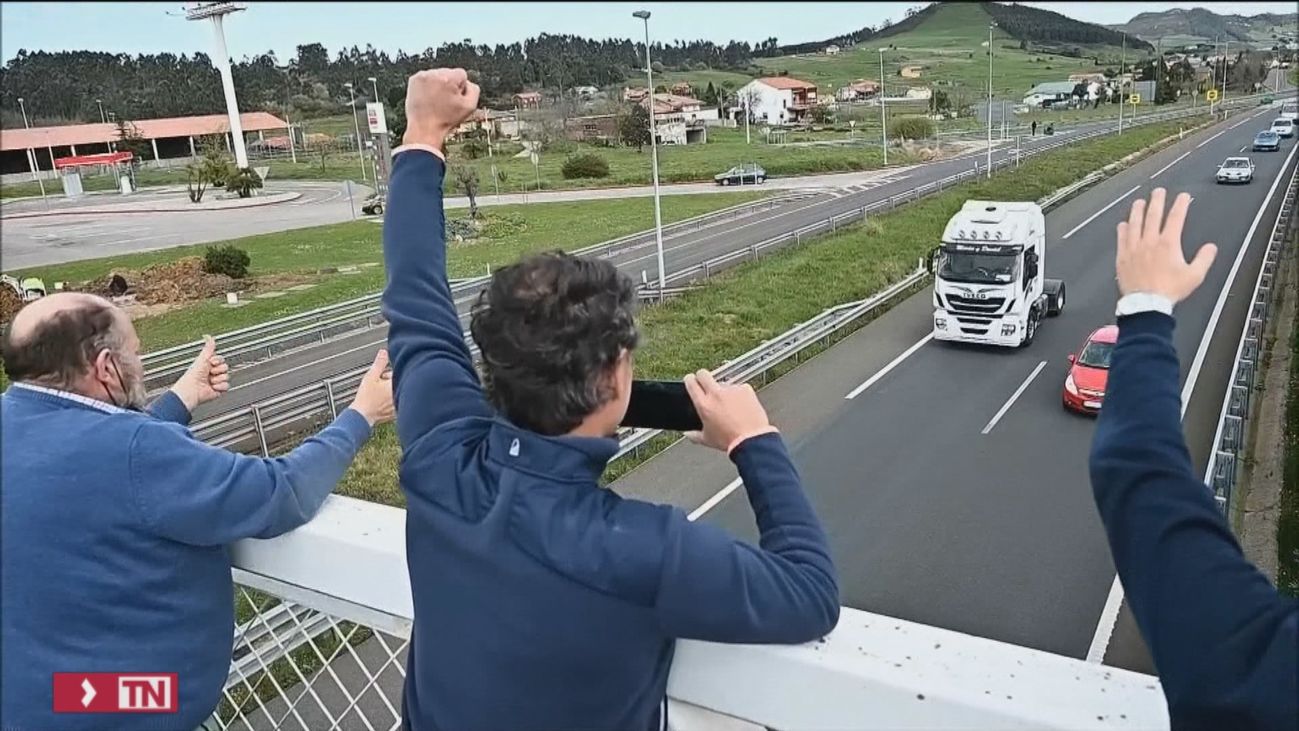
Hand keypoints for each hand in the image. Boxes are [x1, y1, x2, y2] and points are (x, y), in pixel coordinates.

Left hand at [169, 335, 228, 410]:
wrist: (192, 389)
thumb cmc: (193, 375)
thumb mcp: (202, 358)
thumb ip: (208, 348)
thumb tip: (208, 336)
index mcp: (209, 365)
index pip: (221, 360)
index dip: (217, 361)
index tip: (211, 362)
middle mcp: (213, 373)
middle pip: (226, 368)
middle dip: (218, 370)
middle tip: (210, 373)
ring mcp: (216, 381)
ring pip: (226, 377)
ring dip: (218, 379)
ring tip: (209, 381)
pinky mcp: (219, 390)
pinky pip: (227, 386)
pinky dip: (219, 386)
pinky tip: (212, 386)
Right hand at [349, 350, 394, 426]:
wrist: (362, 416)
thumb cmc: (365, 399)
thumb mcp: (371, 376)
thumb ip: (379, 363)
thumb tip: (384, 352)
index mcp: (396, 385)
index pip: (399, 374)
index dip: (389, 374)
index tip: (382, 377)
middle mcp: (400, 395)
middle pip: (399, 384)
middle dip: (390, 382)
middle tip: (378, 386)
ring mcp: (399, 405)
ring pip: (398, 393)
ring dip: (391, 392)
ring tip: (379, 395)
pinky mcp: (397, 412)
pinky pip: (396, 403)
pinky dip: (391, 402)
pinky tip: (381, 403)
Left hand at [403, 68, 479, 150]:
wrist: (424, 129)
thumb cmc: (447, 119)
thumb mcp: (470, 107)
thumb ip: (474, 89)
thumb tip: (466, 82)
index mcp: (449, 78)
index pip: (462, 74)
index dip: (461, 89)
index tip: (454, 100)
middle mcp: (434, 73)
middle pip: (449, 73)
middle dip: (449, 85)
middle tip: (444, 102)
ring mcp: (422, 76)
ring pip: (437, 75)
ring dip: (439, 85)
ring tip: (435, 101)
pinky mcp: (413, 80)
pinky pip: (426, 78)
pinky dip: (428, 86)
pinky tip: (428, 98)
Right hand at [683, 369, 773, 451]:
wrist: (751, 439)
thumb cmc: (730, 440)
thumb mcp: (708, 439)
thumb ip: (695, 435)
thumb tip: (688, 434)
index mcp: (703, 404)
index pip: (691, 382)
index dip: (690, 380)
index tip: (691, 380)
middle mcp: (716, 393)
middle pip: (703, 374)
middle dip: (703, 377)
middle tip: (706, 385)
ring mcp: (731, 389)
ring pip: (723, 382)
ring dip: (724, 390)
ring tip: (730, 405)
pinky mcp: (745, 389)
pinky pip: (739, 387)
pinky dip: (740, 394)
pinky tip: (742, 406)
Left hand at [1116, 188, 1216, 304]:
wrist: (1145, 304)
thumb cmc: (1167, 292)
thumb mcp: (1194, 276)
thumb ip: (1204, 259)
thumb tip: (1211, 247)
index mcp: (1168, 244)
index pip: (1175, 217)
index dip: (1180, 204)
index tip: (1182, 196)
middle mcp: (1149, 242)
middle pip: (1153, 215)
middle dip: (1157, 200)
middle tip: (1158, 192)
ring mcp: (1134, 248)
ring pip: (1134, 223)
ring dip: (1137, 210)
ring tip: (1139, 202)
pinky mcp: (1122, 257)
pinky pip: (1121, 238)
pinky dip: (1123, 229)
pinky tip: (1123, 224)